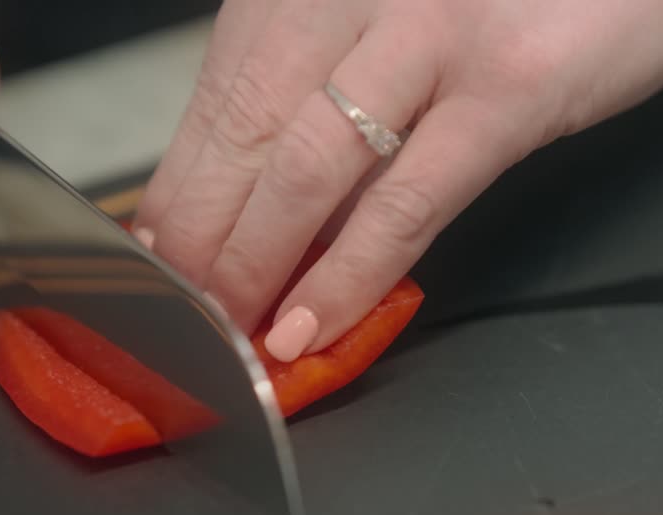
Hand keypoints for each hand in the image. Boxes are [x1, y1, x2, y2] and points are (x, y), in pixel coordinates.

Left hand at [132, 0, 662, 361]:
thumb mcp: (395, 16)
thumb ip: (331, 91)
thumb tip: (269, 208)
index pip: (217, 99)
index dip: (179, 193)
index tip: (157, 263)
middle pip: (243, 137)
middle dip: (203, 244)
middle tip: (181, 321)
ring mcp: (427, 35)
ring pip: (306, 171)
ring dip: (257, 266)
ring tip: (233, 335)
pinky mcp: (505, 88)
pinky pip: (406, 201)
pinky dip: (351, 272)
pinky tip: (315, 324)